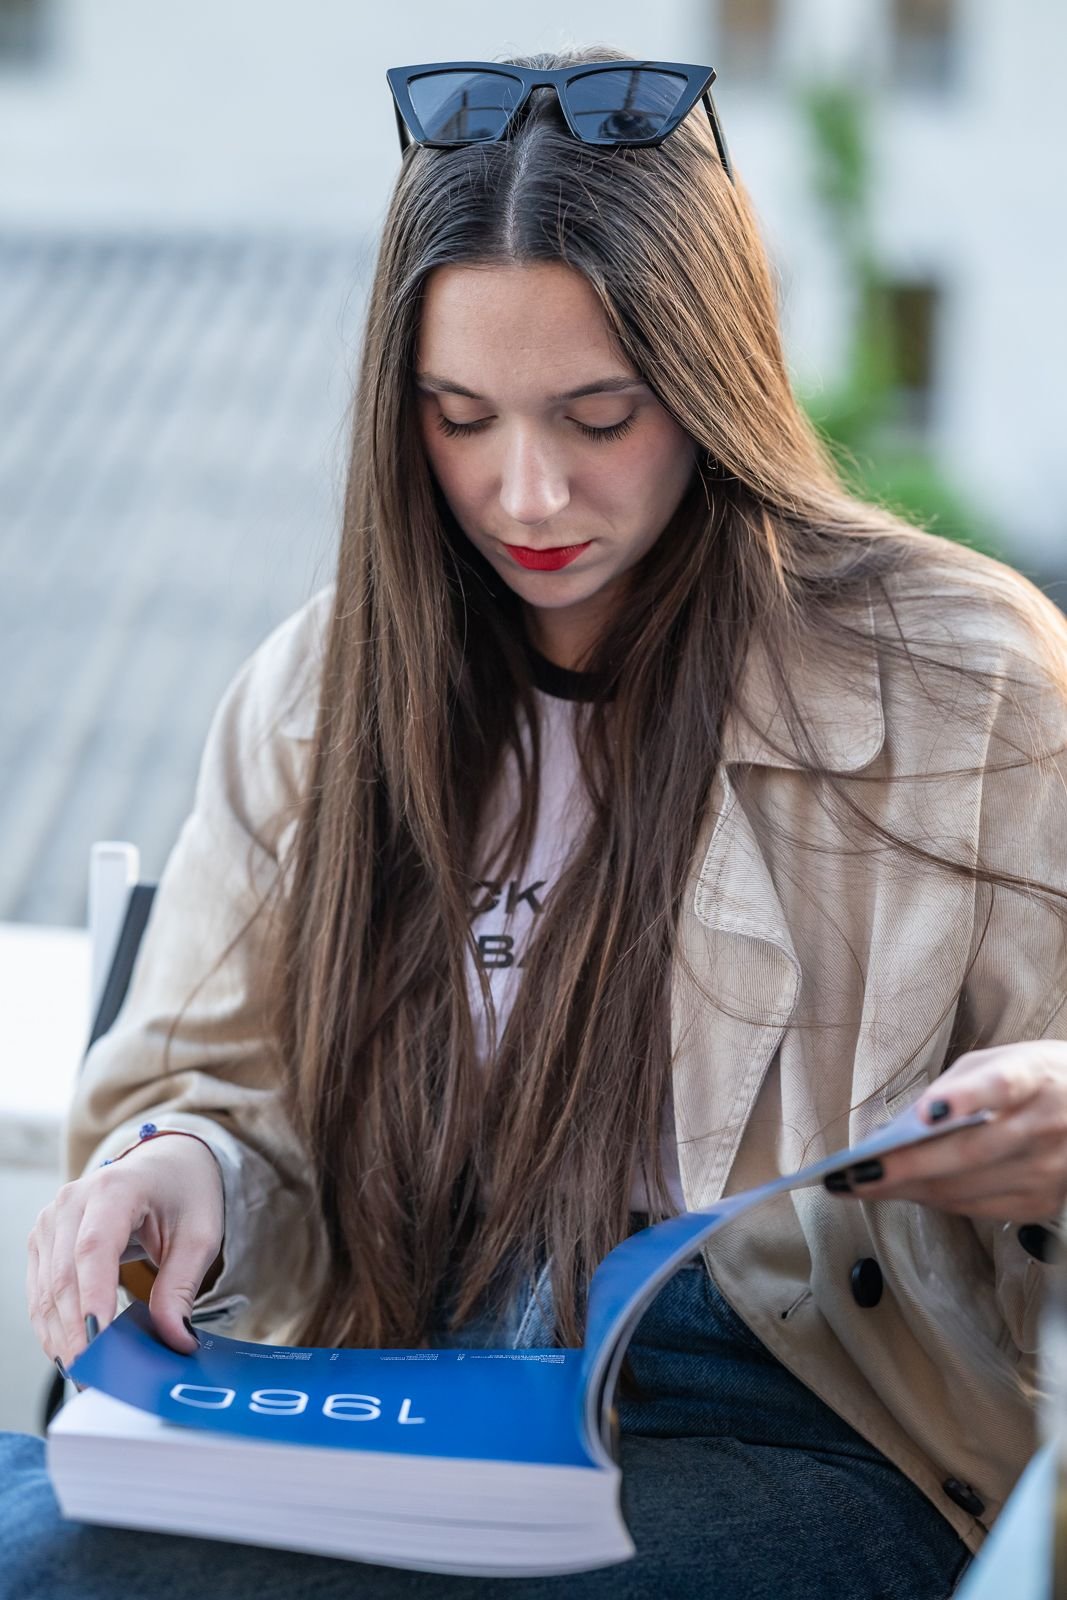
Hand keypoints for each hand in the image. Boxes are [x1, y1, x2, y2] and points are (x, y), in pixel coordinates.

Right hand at [26, 1132, 224, 1371]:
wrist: (166, 1164)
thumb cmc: (184, 1193)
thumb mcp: (199, 1236)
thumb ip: (181, 1287)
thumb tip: (174, 1340)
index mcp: (115, 1188)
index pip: (93, 1249)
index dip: (92, 1297)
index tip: (99, 1342)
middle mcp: (72, 1201)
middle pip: (64, 1277)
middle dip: (77, 1332)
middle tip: (96, 1376)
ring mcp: (52, 1220)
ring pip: (47, 1291)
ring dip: (61, 1336)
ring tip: (85, 1373)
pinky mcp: (44, 1240)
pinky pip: (41, 1291)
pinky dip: (54, 1325)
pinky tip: (70, 1352)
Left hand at [824, 1041, 1066, 1221]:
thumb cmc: (1034, 1079)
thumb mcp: (998, 1061)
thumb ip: (955, 1086)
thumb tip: (904, 1126)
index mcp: (1034, 1078)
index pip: (1001, 1086)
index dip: (964, 1098)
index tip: (928, 1111)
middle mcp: (1044, 1126)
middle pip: (967, 1153)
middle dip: (903, 1167)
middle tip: (852, 1174)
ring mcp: (1047, 1171)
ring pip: (964, 1189)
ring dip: (907, 1190)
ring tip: (860, 1186)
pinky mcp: (1042, 1203)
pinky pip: (975, 1208)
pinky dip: (935, 1201)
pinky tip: (903, 1192)